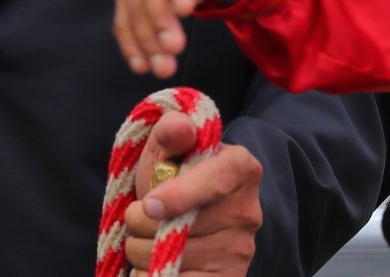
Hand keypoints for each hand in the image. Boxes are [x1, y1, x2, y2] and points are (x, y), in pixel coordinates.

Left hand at [123, 113, 262, 275]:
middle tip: (142, 214)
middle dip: (142, 222)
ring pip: (172, 259)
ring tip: (148, 237)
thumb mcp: (166, 152)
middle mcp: (248, 211)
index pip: (218, 179)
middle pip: (184, 226)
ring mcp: (239, 252)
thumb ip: (170, 133)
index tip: (150, 205)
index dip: (180, 194)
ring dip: (141, 250)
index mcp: (241, 168)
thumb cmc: (171, 179)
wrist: (182, 221)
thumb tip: (179, 127)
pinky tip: (156, 264)